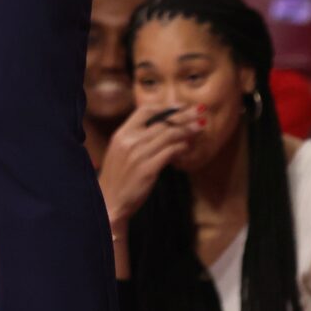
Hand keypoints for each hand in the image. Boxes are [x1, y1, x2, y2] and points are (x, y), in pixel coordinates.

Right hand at [99, 104, 199, 227]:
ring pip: (169, 135)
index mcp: (122, 134)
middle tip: (200, 110)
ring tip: (201, 127)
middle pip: (162, 121)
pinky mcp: (148, 170)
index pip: (145, 111)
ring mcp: (139, 155)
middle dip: (184, 114)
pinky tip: (189, 147)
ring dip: (188, 129)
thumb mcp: (119, 152)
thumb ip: (135, 138)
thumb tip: (160, 128)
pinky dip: (182, 147)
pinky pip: (170, 152)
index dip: (165, 107)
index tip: (181, 106)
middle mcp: (130, 141)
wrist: (109, 204)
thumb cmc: (117, 179)